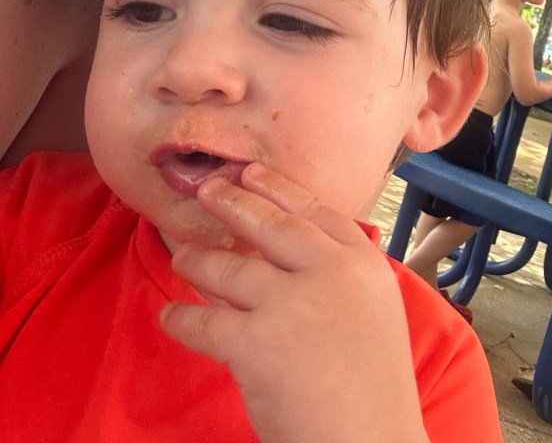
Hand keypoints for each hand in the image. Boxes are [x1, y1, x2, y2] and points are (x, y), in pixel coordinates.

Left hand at [160, 165, 428, 442]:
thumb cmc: (373, 386)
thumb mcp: (373, 311)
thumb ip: (335, 275)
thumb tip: (274, 255)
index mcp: (362, 263)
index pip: (315, 210)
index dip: (278, 188)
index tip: (252, 172)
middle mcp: (330, 272)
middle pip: (270, 224)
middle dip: (233, 202)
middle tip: (208, 190)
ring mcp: (291, 304)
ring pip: (230, 268)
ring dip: (198, 262)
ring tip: (183, 259)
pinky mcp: (257, 344)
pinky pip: (205, 322)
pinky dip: (182, 321)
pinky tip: (171, 318)